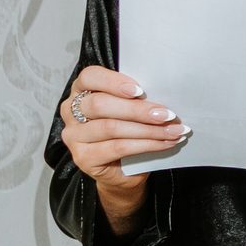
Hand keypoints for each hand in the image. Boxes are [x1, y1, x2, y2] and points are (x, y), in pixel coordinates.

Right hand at [58, 67, 187, 224]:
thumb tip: (165, 93)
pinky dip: (146, 145)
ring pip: (111, 127)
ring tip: (173, 131)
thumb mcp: (132, 107)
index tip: (141, 91)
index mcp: (82, 90)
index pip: (90, 77)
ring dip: (148, 129)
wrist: (124, 167)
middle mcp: (71, 111)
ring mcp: (74, 136)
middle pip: (101, 105)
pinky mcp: (83, 158)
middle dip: (138, 110)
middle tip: (168, 115)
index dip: (114, 82)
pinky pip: (117, 148)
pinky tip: (165, 143)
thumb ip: (137, 97)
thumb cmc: (129, 128)